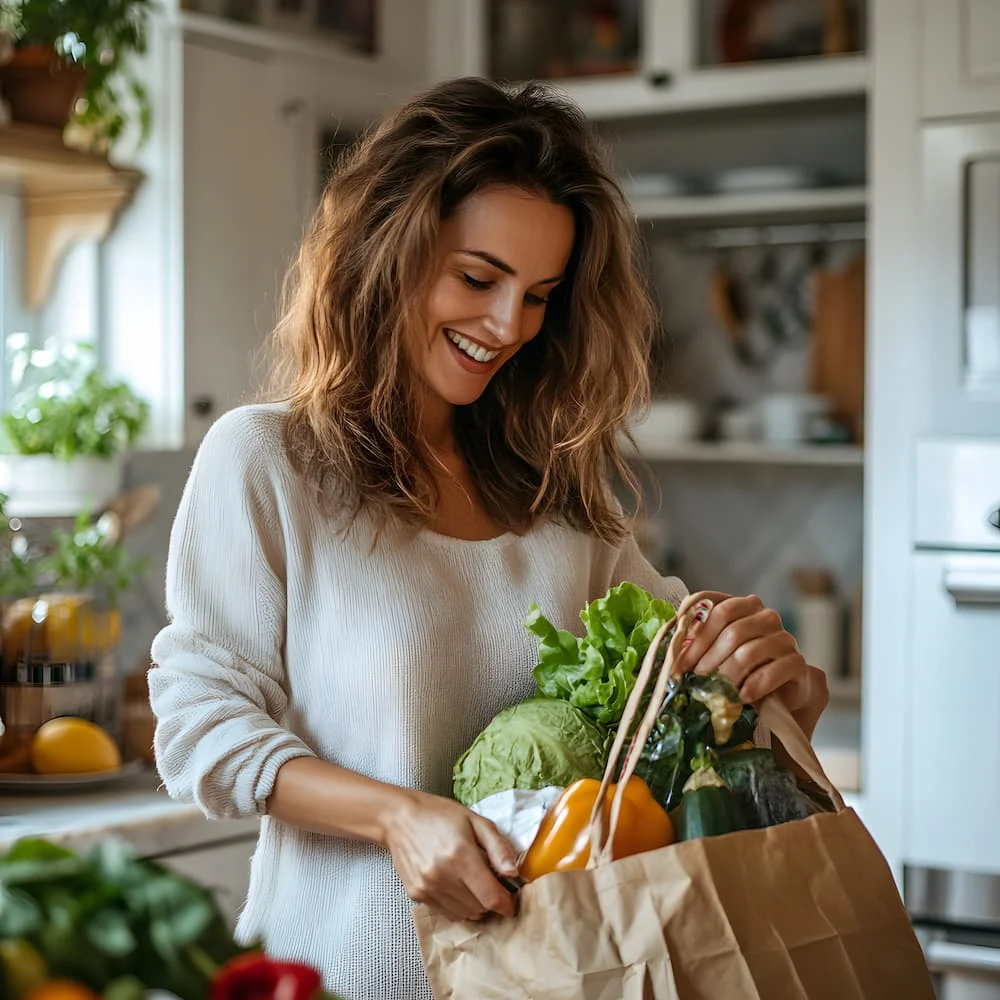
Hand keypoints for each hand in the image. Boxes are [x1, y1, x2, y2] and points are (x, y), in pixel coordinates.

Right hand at [383, 789, 517, 922]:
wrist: (399, 818)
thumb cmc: (440, 815)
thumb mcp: (475, 821)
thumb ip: (498, 847)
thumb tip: (513, 873)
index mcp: (461, 856)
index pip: (491, 897)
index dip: (506, 904)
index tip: (511, 902)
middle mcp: (442, 877)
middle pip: (479, 908)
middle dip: (491, 900)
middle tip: (491, 883)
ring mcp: (427, 888)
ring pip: (464, 914)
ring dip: (475, 904)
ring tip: (472, 882)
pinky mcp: (417, 895)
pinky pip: (447, 912)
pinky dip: (458, 905)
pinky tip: (456, 885)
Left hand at [673, 591, 827, 729]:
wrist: (781, 690)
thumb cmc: (742, 669)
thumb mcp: (717, 653)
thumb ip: (698, 644)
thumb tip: (669, 653)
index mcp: (741, 605)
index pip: (711, 605)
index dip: (691, 631)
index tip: (677, 657)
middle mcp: (764, 615)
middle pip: (730, 630)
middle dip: (706, 658)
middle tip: (693, 679)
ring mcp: (783, 637)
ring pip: (748, 652)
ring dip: (727, 675)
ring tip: (715, 692)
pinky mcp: (796, 662)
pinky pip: (775, 671)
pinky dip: (755, 685)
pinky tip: (742, 697)